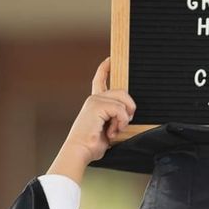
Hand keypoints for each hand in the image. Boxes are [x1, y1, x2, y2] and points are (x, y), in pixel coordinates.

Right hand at [45, 58, 135, 182]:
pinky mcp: (97, 105)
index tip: (110, 58)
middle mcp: (94, 99)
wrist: (80, 150)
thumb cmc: (92, 144)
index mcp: (95, 103)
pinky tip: (113, 131)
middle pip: (122, 91)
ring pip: (123, 100)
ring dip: (124, 118)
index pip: (100, 80)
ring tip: (115, 130)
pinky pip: (120, 110)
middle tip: (124, 123)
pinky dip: (121, 122)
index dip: (106, 68)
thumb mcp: (108, 129)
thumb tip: (128, 116)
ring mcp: (95, 100)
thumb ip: (115, 118)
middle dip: (129, 107)